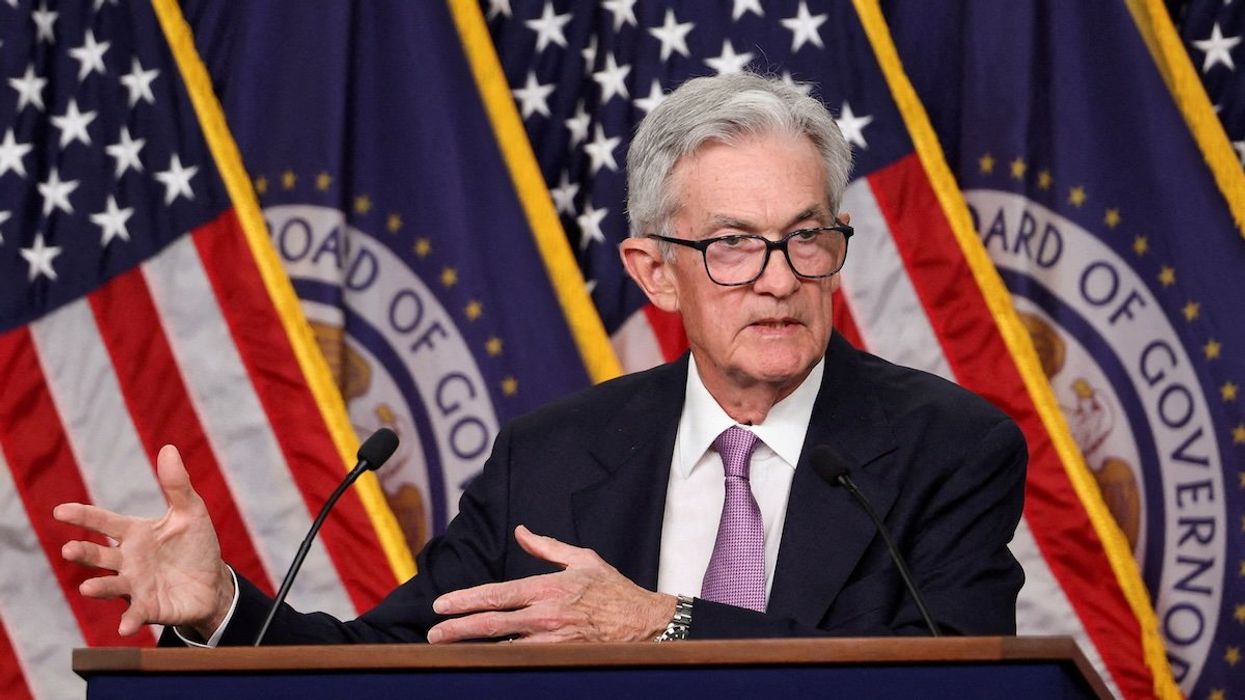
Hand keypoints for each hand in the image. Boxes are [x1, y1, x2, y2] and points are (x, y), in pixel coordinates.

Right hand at [53, 445, 233, 638]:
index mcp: (134, 534)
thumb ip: (177, 484)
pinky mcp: (149, 608)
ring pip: (111, 585)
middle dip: (84, 553)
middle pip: (99, 556)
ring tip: (87, 587)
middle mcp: (128, 561)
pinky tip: (125, 627)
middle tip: (70, 549)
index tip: (61, 511)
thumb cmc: (195, 545)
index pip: (103, 522)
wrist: (213, 583)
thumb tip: (169, 448)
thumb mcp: (191, 512)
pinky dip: (129, 620)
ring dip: (99, 587)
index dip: (83, 516)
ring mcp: (135, 586)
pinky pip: (136, 615)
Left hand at [427, 525, 674, 643]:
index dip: (465, 600)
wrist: (644, 624)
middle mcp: (545, 616)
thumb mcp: (582, 559)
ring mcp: (551, 642)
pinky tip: (482, 661)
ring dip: (474, 649)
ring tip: (448, 650)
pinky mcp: (560, 658)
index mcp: (548, 588)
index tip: (441, 605)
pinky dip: (500, 661)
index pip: (497, 595)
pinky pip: (522, 661)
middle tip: (434, 634)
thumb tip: (522, 532)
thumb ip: (547, 547)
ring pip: (502, 648)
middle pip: (492, 626)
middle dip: (458, 630)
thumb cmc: (614, 591)